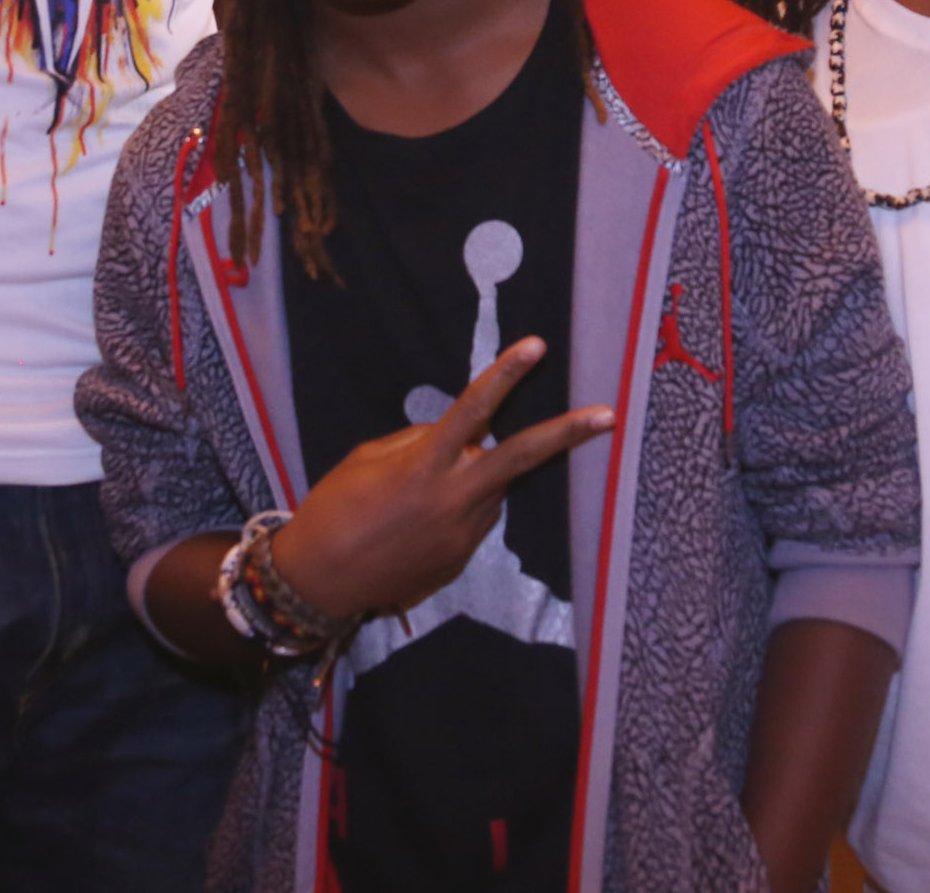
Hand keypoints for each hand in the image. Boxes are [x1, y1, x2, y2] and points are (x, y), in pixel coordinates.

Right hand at [267, 337, 613, 621]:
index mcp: (425, 465)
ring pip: (491, 488)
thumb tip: (454, 436)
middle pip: (521, 457)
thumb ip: (418, 441)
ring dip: (475, 476)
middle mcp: (455, 499)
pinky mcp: (462, 560)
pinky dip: (460, 506)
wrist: (321, 582)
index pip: (474, 409)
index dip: (506, 374)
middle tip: (608, 415)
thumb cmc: (334, 509)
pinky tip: (417, 522)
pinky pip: (475, 518)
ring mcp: (464, 534)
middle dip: (568, 434)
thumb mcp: (368, 458)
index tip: (536, 347)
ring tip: (416, 496)